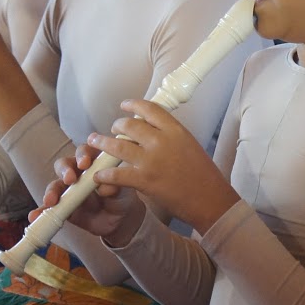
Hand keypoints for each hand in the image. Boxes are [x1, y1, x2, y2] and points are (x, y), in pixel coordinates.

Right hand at [40, 144, 147, 246]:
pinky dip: (41, 211)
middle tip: (70, 179)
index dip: (82, 155)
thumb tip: (106, 188)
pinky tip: (35, 216)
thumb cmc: (121, 196)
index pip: (84, 152)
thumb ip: (116, 186)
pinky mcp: (62, 206)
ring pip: (55, 185)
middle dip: (65, 170)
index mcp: (93, 162)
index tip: (85, 164)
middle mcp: (77, 172)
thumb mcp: (123, 191)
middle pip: (64, 165)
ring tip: (51, 201)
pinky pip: (49, 207)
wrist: (120, 219)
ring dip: (51, 191)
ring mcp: (67, 189)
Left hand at [82, 98, 237, 233]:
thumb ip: (171, 136)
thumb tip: (153, 131)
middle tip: (112, 129)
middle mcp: (162, 141)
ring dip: (102, 143)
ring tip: (94, 142)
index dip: (133, 105)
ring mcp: (151, 161)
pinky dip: (105, 174)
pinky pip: (116, 173)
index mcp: (176, 130)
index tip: (124, 105)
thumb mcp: (191, 145)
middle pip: (130, 125)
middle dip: (117, 125)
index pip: (149, 108)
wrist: (210, 200)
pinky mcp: (144, 181)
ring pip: (117, 145)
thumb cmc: (204, 176)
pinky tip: (99, 175)